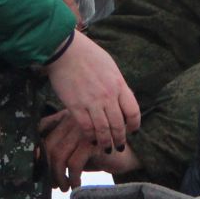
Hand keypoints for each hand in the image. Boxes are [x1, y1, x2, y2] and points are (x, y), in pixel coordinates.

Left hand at [39, 110, 140, 190]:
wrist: (130, 152)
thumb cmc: (100, 152)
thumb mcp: (77, 150)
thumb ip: (60, 150)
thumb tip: (38, 163)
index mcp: (67, 117)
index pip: (43, 127)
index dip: (35, 147)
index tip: (36, 165)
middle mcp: (73, 120)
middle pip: (49, 144)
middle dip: (48, 168)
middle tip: (53, 184)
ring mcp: (84, 130)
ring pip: (59, 155)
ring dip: (58, 176)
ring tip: (64, 187)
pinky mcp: (94, 143)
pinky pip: (74, 163)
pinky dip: (72, 178)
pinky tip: (76, 185)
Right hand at [44, 31, 139, 153]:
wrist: (65, 49)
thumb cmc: (87, 54)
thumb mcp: (110, 66)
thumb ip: (116, 84)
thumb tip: (121, 96)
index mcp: (119, 84)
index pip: (133, 111)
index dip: (134, 125)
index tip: (132, 130)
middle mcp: (108, 96)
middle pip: (119, 125)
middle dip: (120, 139)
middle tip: (119, 146)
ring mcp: (92, 102)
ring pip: (103, 130)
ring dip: (106, 142)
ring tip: (106, 148)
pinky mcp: (76, 106)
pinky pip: (86, 127)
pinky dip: (90, 137)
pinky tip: (91, 140)